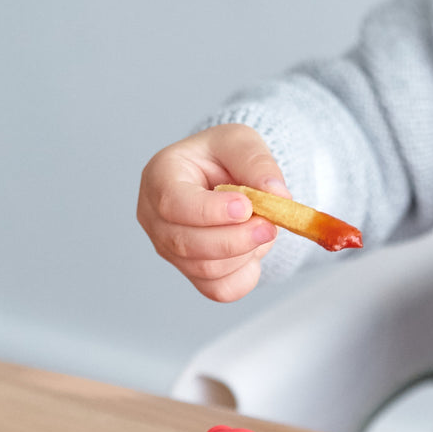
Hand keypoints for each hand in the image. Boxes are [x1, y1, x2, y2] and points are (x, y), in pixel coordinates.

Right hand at [136, 124, 289, 301]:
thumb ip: (257, 163)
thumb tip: (277, 196)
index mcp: (159, 177)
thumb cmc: (223, 157)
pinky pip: (218, 289)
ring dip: (244, 254)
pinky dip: (244, 275)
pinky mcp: (190, 273)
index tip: (246, 207)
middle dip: (235, 239)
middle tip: (270, 226)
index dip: (210, 212)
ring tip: (263, 229)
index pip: (173, 204)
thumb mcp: (241, 142)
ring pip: (205, 269)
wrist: (225, 180)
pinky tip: (252, 251)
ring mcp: (169, 249)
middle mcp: (155, 217)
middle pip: (186, 244)